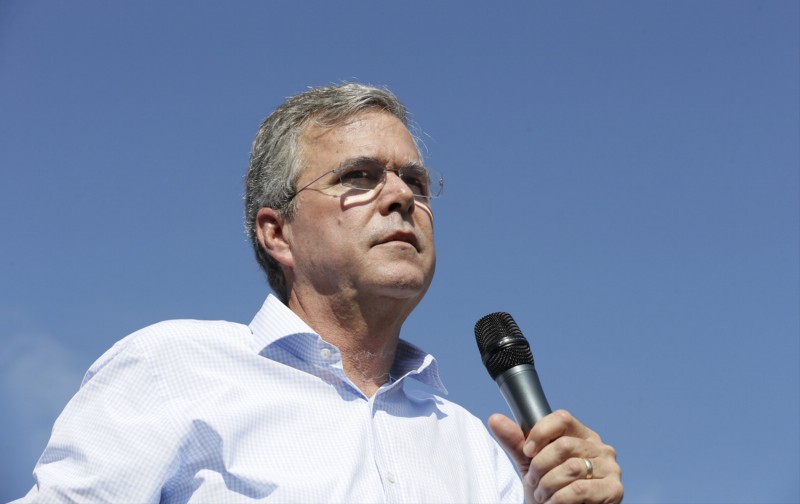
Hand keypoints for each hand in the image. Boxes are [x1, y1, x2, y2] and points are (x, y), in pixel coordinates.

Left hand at [489, 409, 622, 503]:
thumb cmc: (551, 491)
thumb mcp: (531, 465)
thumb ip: (516, 442)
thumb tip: (495, 419)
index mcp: (581, 435)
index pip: (562, 418)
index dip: (540, 432)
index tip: (527, 451)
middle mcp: (600, 447)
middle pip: (564, 444)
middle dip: (541, 466)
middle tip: (534, 482)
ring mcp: (610, 468)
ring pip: (571, 468)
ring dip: (549, 485)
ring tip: (543, 496)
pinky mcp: (614, 490)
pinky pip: (580, 489)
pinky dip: (561, 499)